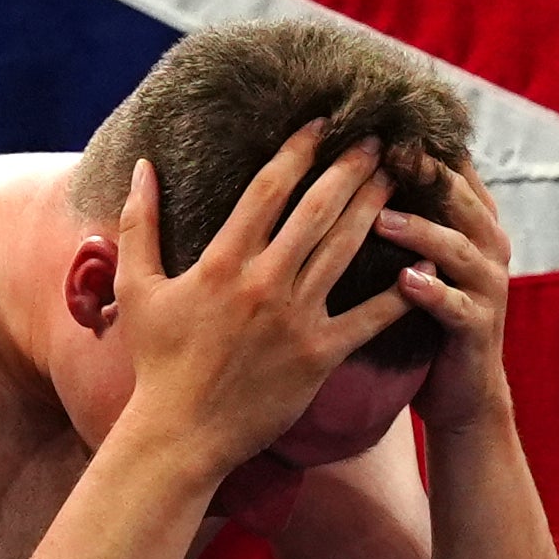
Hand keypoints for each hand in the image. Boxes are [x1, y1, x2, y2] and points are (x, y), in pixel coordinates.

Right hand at [113, 129, 416, 472]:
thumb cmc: (157, 362)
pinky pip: (368, 319)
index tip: (322, 124)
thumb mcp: (136, 287)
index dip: (299, 150)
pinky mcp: (319, 356)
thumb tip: (143, 167)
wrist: (180, 434)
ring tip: (398, 178)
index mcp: (222, 261)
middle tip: (379, 139)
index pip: (268, 189)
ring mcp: (295, 319)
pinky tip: (422, 262)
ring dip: (374, 208)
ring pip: (345, 250)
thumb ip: (140, 222)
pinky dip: (397, 291)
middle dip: (351, 168)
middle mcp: (264, 282)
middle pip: (318, 210)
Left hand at [372, 163, 514, 434]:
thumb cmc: (425, 312)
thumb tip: (347, 157)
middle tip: (380, 153)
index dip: (418, 142)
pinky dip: (431, 290)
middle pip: (459, 196)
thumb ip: (402, 208)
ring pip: (457, 247)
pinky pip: (456, 304)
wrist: (460, 389)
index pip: (451, 166)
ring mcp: (488, 286)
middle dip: (423, 173)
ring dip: (420, 230)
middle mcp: (487, 244)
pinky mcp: (479, 327)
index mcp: (471, 219)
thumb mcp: (418, 252)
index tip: (373, 120)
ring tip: (381, 219)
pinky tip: (405, 281)